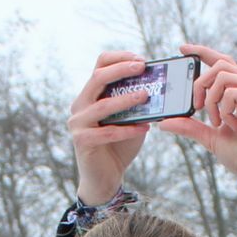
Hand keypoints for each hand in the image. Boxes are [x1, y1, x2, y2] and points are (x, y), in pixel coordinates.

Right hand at [70, 51, 153, 204]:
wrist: (105, 178)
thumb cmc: (119, 146)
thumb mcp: (130, 119)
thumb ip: (137, 103)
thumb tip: (159, 86)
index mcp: (90, 95)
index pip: (100, 65)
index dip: (120, 58)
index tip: (141, 60)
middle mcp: (80, 105)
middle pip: (97, 77)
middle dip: (121, 69)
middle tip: (142, 67)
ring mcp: (78, 123)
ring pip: (102, 105)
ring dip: (126, 99)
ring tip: (146, 96)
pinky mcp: (81, 141)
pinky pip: (107, 132)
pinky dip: (127, 129)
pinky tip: (145, 128)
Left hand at [157, 44, 236, 214]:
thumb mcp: (211, 138)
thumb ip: (191, 127)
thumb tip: (164, 122)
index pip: (222, 63)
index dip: (202, 52)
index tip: (183, 49)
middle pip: (220, 64)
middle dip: (200, 83)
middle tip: (197, 107)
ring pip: (223, 75)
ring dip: (211, 100)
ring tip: (217, 122)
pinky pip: (232, 91)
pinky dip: (224, 109)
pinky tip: (232, 126)